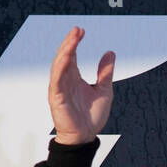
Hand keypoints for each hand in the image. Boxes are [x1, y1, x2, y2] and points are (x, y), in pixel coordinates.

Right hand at [48, 26, 114, 145]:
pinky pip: (56, 79)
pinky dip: (60, 68)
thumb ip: (105, 72)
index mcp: (74, 77)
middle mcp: (65, 79)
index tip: (81, 30)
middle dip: (70, 42)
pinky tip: (66, 58)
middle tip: (77, 30)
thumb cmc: (91, 116)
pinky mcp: (56, 97)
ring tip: (72, 40)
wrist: (86, 136)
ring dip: (65, 51)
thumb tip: (110, 53)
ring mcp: (59, 87)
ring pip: (59, 65)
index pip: (72, 55)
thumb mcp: (104, 90)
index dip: (75, 42)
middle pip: (65, 56)